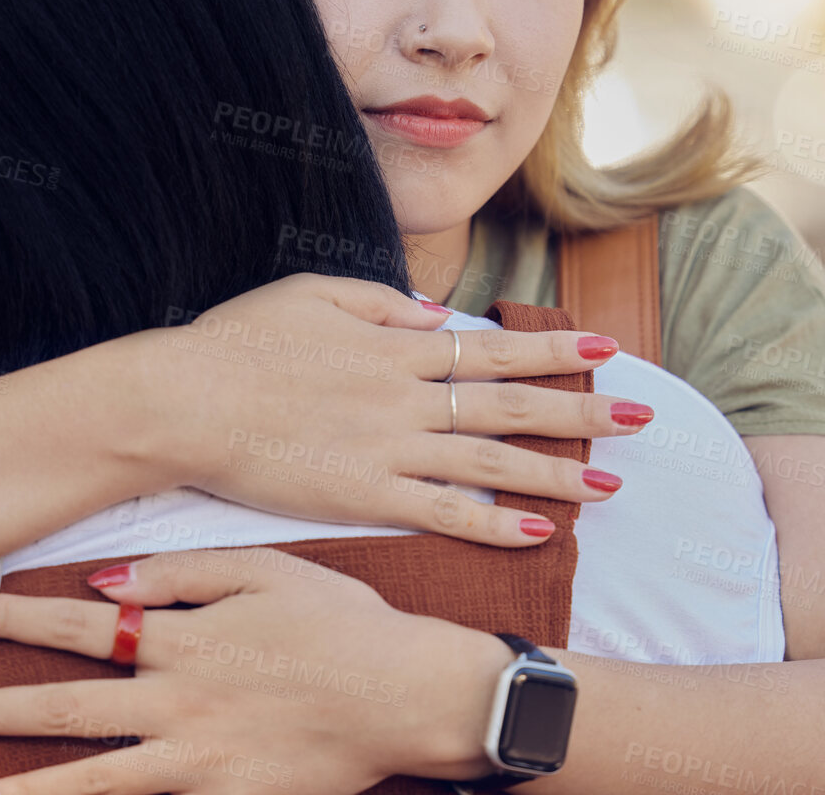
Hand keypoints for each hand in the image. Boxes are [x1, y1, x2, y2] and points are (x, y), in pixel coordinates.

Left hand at [0, 547, 514, 794]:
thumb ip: (184, 573)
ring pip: (93, 781)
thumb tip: (104, 584)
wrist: (408, 696)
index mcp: (185, 639)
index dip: (16, 620)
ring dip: (23, 784)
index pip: (81, 627)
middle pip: (66, 708)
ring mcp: (198, 761)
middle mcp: (178, 703)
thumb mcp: (267, 570)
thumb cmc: (342, 624)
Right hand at [103, 273, 646, 545]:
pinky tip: (538, 533)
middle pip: (511, 402)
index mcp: (395, 344)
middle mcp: (406, 395)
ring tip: (611, 482)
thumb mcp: (312, 292)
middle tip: (639, 416)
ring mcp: (390, 447)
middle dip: (581, 410)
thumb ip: (381, 303)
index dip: (553, 350)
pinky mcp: (365, 495)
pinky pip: (445, 512)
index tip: (604, 350)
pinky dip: (494, 523)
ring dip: (557, 472)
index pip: (493, 347)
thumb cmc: (239, 341)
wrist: (185, 399)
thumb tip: (439, 319)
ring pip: (493, 461)